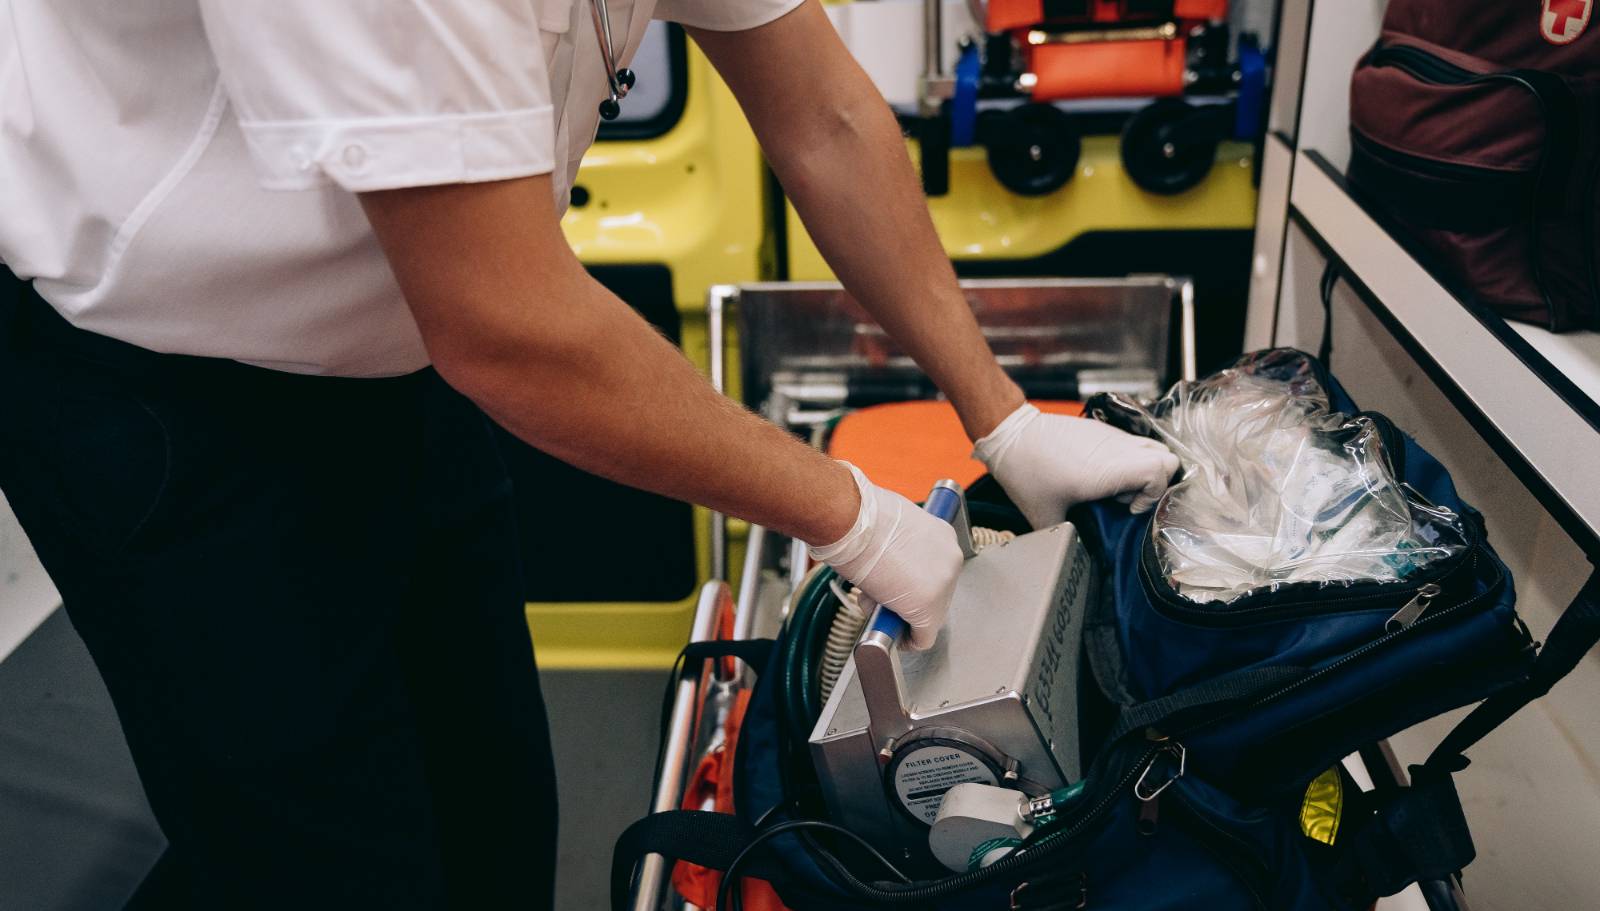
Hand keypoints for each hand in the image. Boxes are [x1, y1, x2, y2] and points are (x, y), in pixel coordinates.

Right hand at [808, 464, 962, 649]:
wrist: (852, 521)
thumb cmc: (861, 517)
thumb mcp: (891, 528)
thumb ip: (900, 549)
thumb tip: (890, 569)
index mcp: (943, 536)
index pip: (935, 572)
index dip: (913, 584)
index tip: (897, 587)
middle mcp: (951, 560)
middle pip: (935, 595)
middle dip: (906, 601)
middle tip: (880, 597)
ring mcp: (942, 585)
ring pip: (928, 616)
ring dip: (901, 616)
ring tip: (875, 603)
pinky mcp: (927, 608)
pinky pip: (923, 637)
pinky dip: (906, 641)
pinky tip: (890, 634)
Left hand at [973, 403, 1179, 529]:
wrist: (1010, 433)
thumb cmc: (1026, 471)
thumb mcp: (1045, 514)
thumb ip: (1068, 535)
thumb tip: (1078, 554)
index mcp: (1108, 470)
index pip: (1160, 472)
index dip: (1153, 495)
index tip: (1129, 508)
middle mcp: (1116, 449)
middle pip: (1168, 459)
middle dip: (1157, 483)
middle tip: (1126, 498)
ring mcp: (1111, 436)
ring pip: (1154, 447)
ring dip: (1144, 470)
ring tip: (1117, 485)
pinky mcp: (1102, 429)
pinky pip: (1133, 442)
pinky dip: (1130, 459)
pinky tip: (1103, 473)